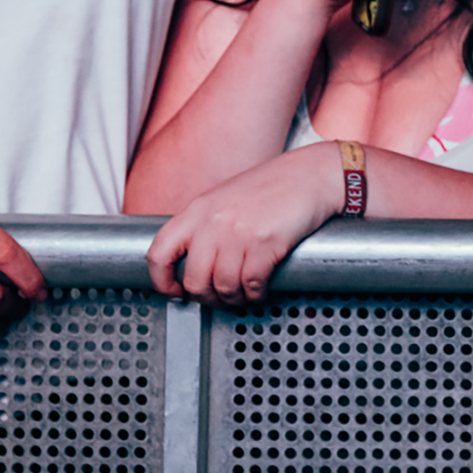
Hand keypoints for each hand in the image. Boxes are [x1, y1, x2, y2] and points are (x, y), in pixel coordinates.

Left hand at [145, 145, 340, 304]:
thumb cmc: (276, 185)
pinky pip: (251, 283)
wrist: (313, 174)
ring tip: (242, 295)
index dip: (162, 281)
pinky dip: (255, 293)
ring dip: (233, 299)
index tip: (175, 291)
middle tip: (217, 299)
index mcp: (198, 209)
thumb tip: (196, 263)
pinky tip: (260, 289)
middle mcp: (213, 222)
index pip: (160, 252)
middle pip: (194, 279)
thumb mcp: (228, 198)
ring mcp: (238, 232)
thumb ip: (207, 225)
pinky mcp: (264, 243)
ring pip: (223, 286)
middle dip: (206, 297)